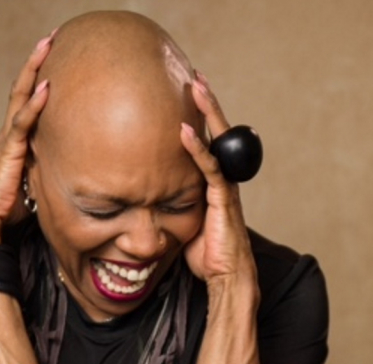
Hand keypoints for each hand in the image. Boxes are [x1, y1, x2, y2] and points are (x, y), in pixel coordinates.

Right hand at [0, 31, 54, 247]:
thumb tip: (72, 169)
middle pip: (23, 88)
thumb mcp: (34, 181)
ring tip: (46, 45)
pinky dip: (34, 104)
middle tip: (51, 38)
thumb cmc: (7, 205)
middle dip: (36, 62)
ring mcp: (9, 139)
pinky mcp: (9, 151)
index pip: (28, 100)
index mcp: (16, 138)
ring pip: (20, 96)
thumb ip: (47, 168)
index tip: (53, 59)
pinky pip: (22, 122)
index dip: (38, 78)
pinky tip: (46, 87)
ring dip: (34, 70)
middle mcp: (11, 132)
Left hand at [180, 72, 257, 289]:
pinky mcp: (223, 199)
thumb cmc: (205, 253)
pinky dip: (196, 148)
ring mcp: (225, 187)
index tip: (187, 94)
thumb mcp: (184, 220)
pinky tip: (183, 131)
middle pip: (219, 132)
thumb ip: (173, 201)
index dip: (200, 117)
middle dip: (206, 104)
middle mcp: (224, 178)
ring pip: (219, 141)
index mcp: (214, 181)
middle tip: (196, 77)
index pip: (209, 141)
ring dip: (207, 113)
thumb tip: (147, 194)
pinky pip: (209, 167)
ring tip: (196, 87)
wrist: (225, 277)